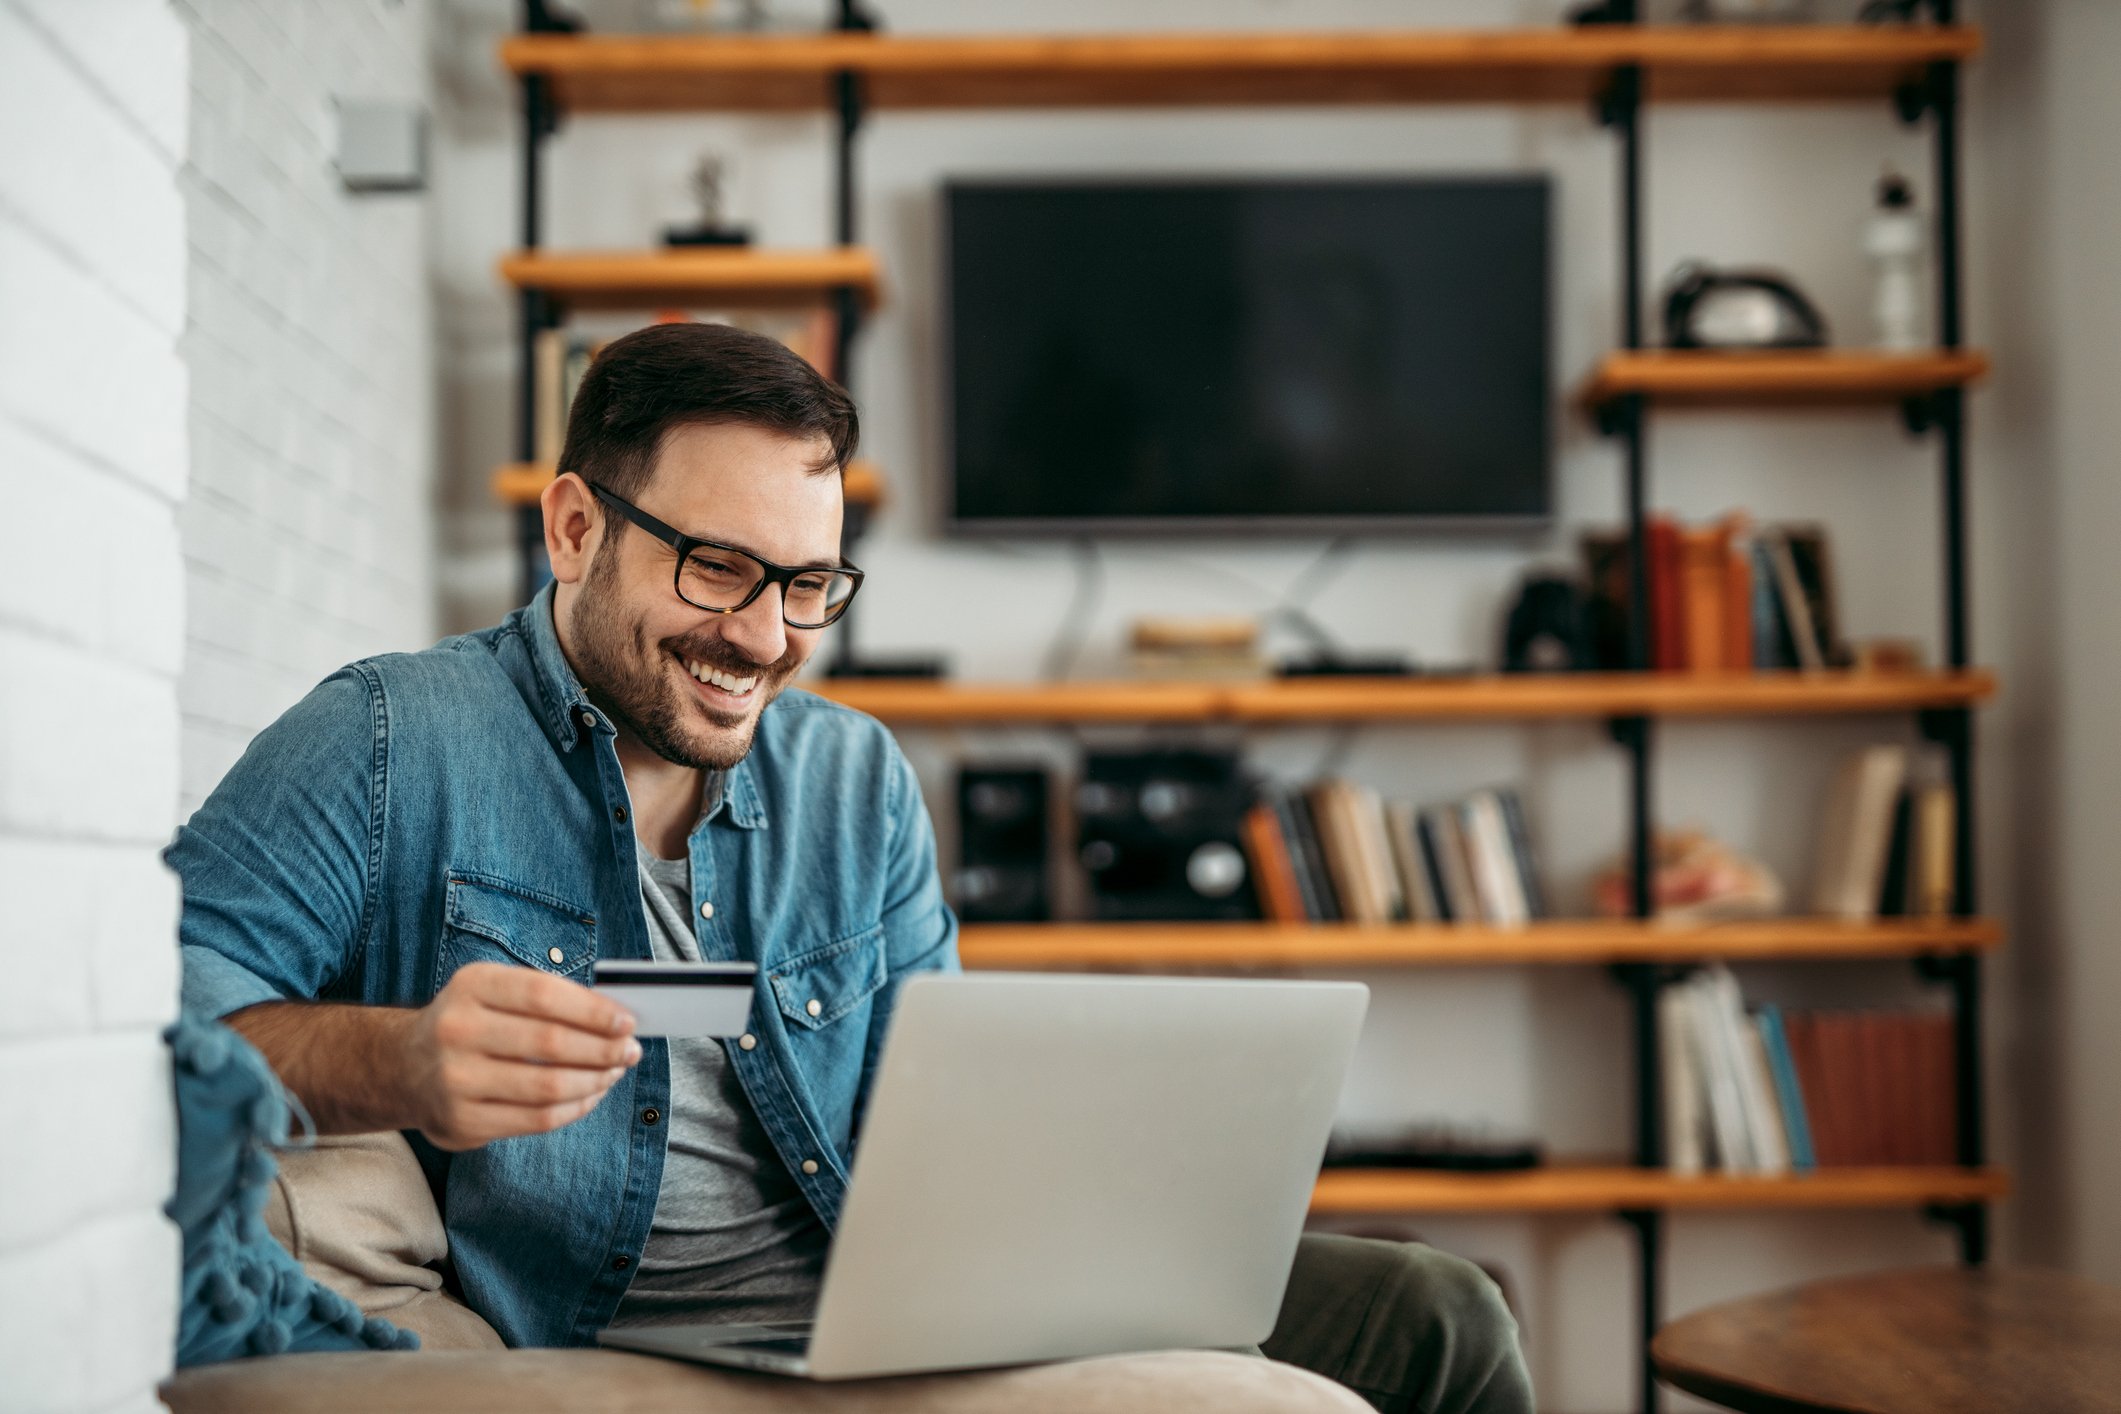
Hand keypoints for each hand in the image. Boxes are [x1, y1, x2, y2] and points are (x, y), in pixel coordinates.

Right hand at [406, 962, 640, 1149]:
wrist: (404, 1068)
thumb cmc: (470, 1024)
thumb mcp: (494, 992)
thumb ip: (547, 1000)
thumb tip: (614, 1018)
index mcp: (471, 986)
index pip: (543, 995)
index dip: (593, 1010)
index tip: (626, 1022)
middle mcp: (458, 1030)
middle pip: (550, 1042)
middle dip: (603, 1049)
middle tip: (630, 1051)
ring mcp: (456, 1079)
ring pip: (548, 1085)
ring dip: (595, 1080)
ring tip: (614, 1072)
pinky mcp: (462, 1121)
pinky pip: (537, 1119)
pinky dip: (575, 1108)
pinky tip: (590, 1095)